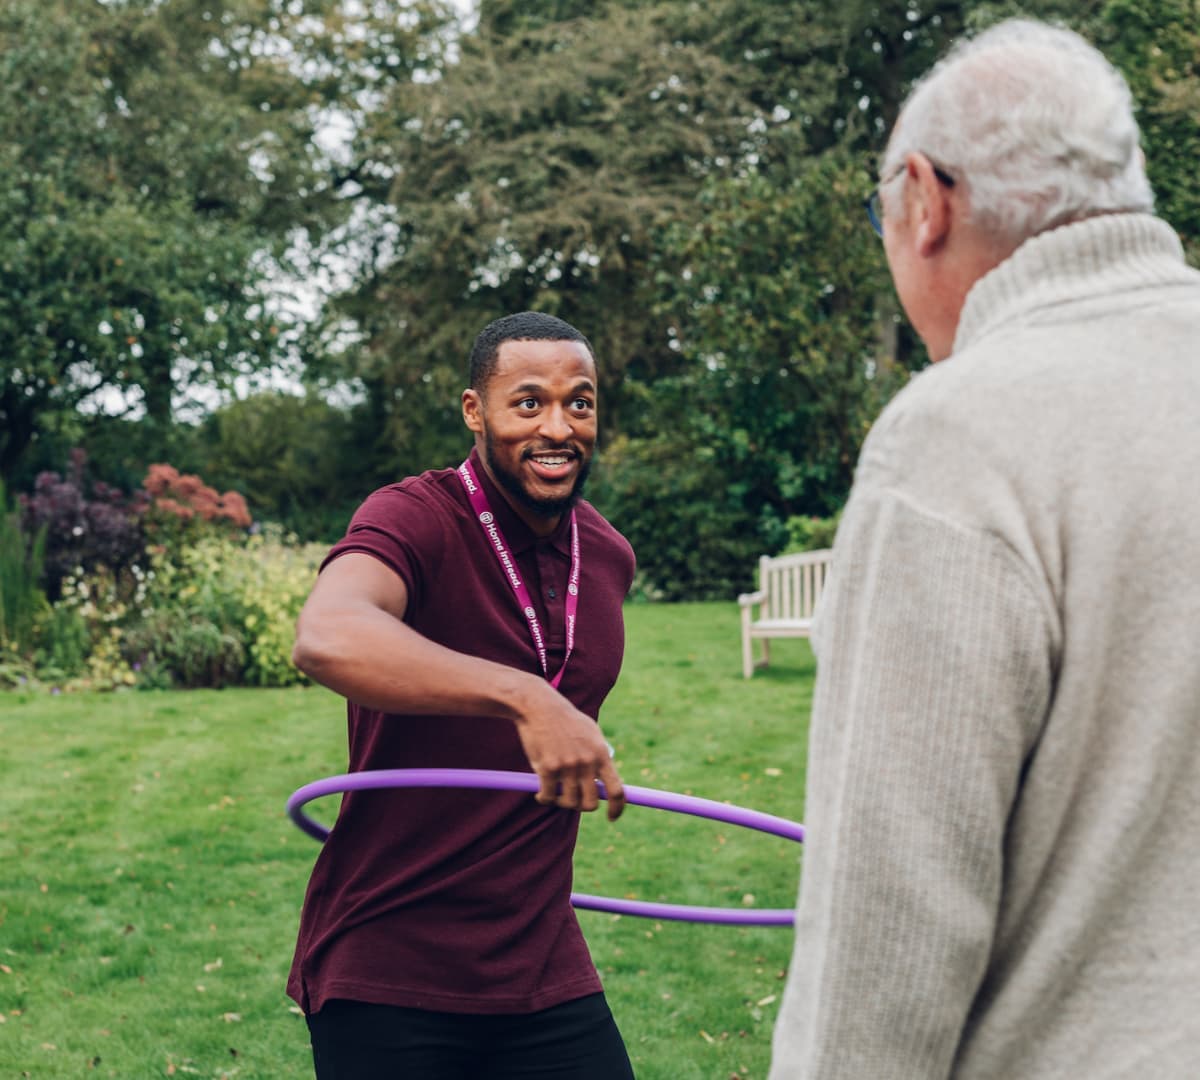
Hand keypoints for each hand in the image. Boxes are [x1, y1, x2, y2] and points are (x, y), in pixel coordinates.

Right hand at [513, 683, 625, 820]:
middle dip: (582, 806)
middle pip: (591, 803)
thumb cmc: (566, 721)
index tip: (613, 818)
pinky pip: (548, 797)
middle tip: (573, 799)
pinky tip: (540, 794)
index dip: (618, 809)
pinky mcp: (548, 768)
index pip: (617, 790)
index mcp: (601, 754)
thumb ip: (600, 757)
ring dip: (561, 802)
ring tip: (554, 792)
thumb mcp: (591, 733)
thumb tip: (607, 784)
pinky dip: (544, 799)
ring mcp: (568, 766)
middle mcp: (587, 762)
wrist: (540, 707)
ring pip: (568, 803)